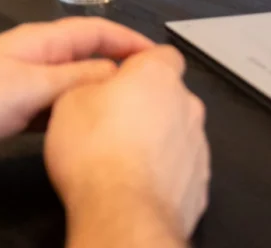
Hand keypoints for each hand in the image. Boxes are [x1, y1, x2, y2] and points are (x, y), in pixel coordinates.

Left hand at [0, 18, 152, 171]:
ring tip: (134, 111)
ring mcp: (23, 83)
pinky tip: (93, 130)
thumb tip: (118, 70)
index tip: (164, 58)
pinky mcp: (13, 110)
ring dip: (100, 91)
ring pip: (73, 82)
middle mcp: (35, 56)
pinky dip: (77, 112)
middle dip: (121, 65)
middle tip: (157, 90)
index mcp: (39, 41)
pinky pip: (56, 106)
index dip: (130, 40)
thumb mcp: (27, 87)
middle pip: (87, 54)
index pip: (94, 30)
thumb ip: (73, 78)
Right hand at [44, 45, 208, 241]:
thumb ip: (92, 82)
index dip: (143, 62)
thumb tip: (101, 85)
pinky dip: (164, 170)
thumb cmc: (93, 150)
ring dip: (158, 137)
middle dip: (149, 102)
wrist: (121, 215)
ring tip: (123, 156)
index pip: (163, 53)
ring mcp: (198, 147)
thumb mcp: (69, 100)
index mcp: (156, 75)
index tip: (122, 74)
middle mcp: (186, 105)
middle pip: (170, 94)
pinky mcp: (201, 185)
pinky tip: (137, 181)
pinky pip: (180, 166)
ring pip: (177, 131)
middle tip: (115, 118)